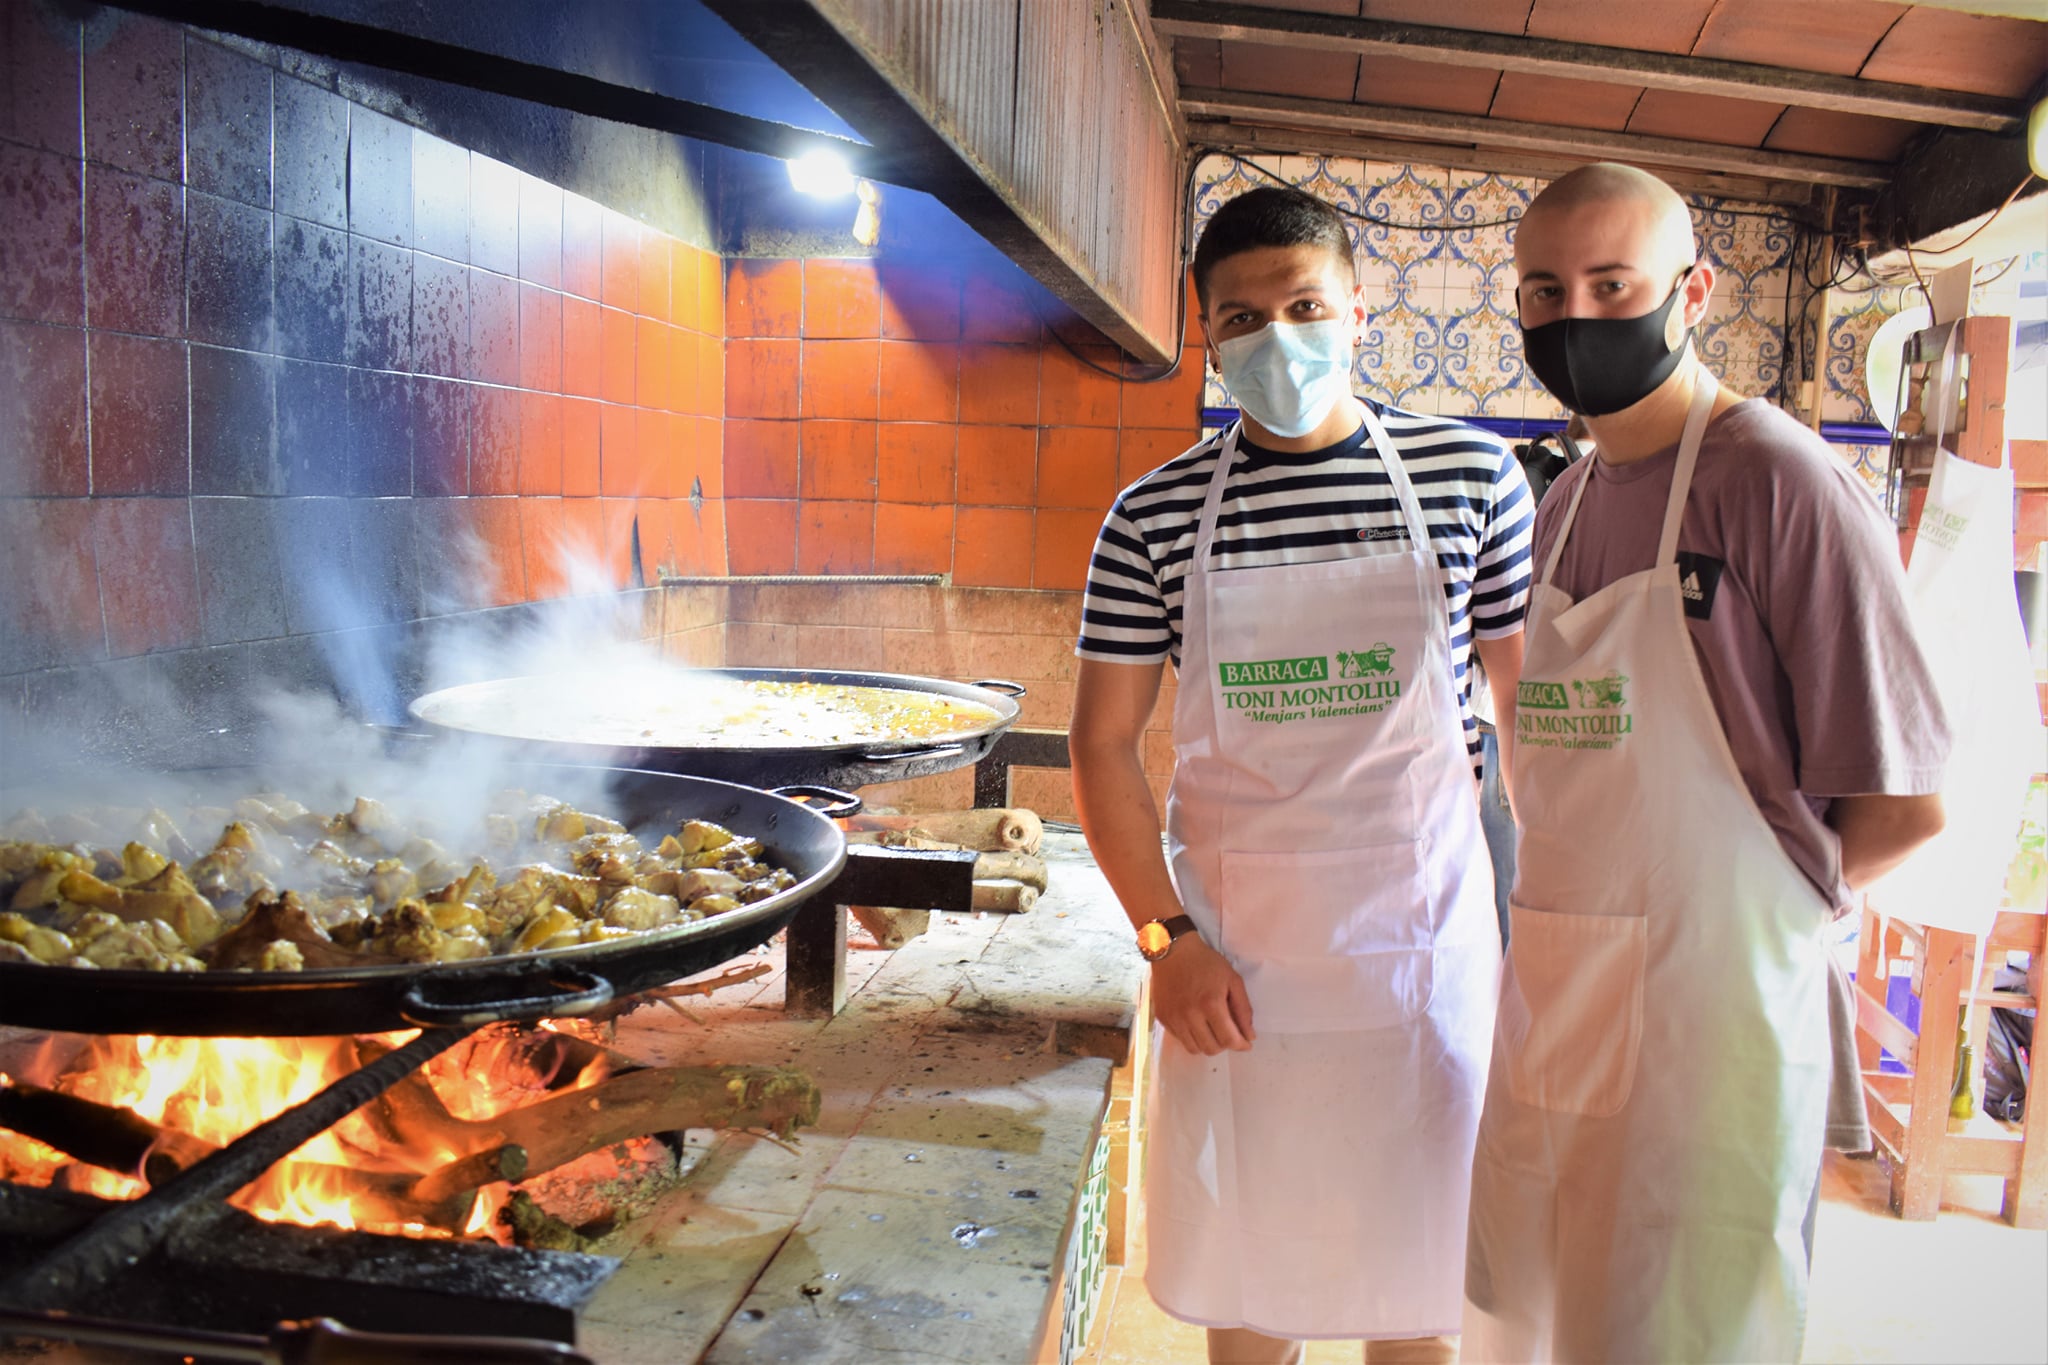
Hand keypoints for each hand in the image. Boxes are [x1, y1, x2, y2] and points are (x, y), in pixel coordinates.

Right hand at [1151, 934, 1255, 1055]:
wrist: (1172, 951)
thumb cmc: (1205, 963)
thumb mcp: (1232, 980)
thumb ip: (1243, 1009)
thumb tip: (1249, 1036)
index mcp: (1211, 1004)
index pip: (1228, 1039)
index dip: (1241, 1045)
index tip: (1246, 1043)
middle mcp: (1190, 1015)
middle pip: (1212, 1048)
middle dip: (1225, 1045)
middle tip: (1228, 1033)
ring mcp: (1174, 1018)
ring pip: (1195, 1049)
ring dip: (1208, 1044)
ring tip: (1212, 1031)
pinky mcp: (1163, 1018)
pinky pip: (1180, 1039)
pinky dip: (1192, 1037)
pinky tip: (1197, 1024)